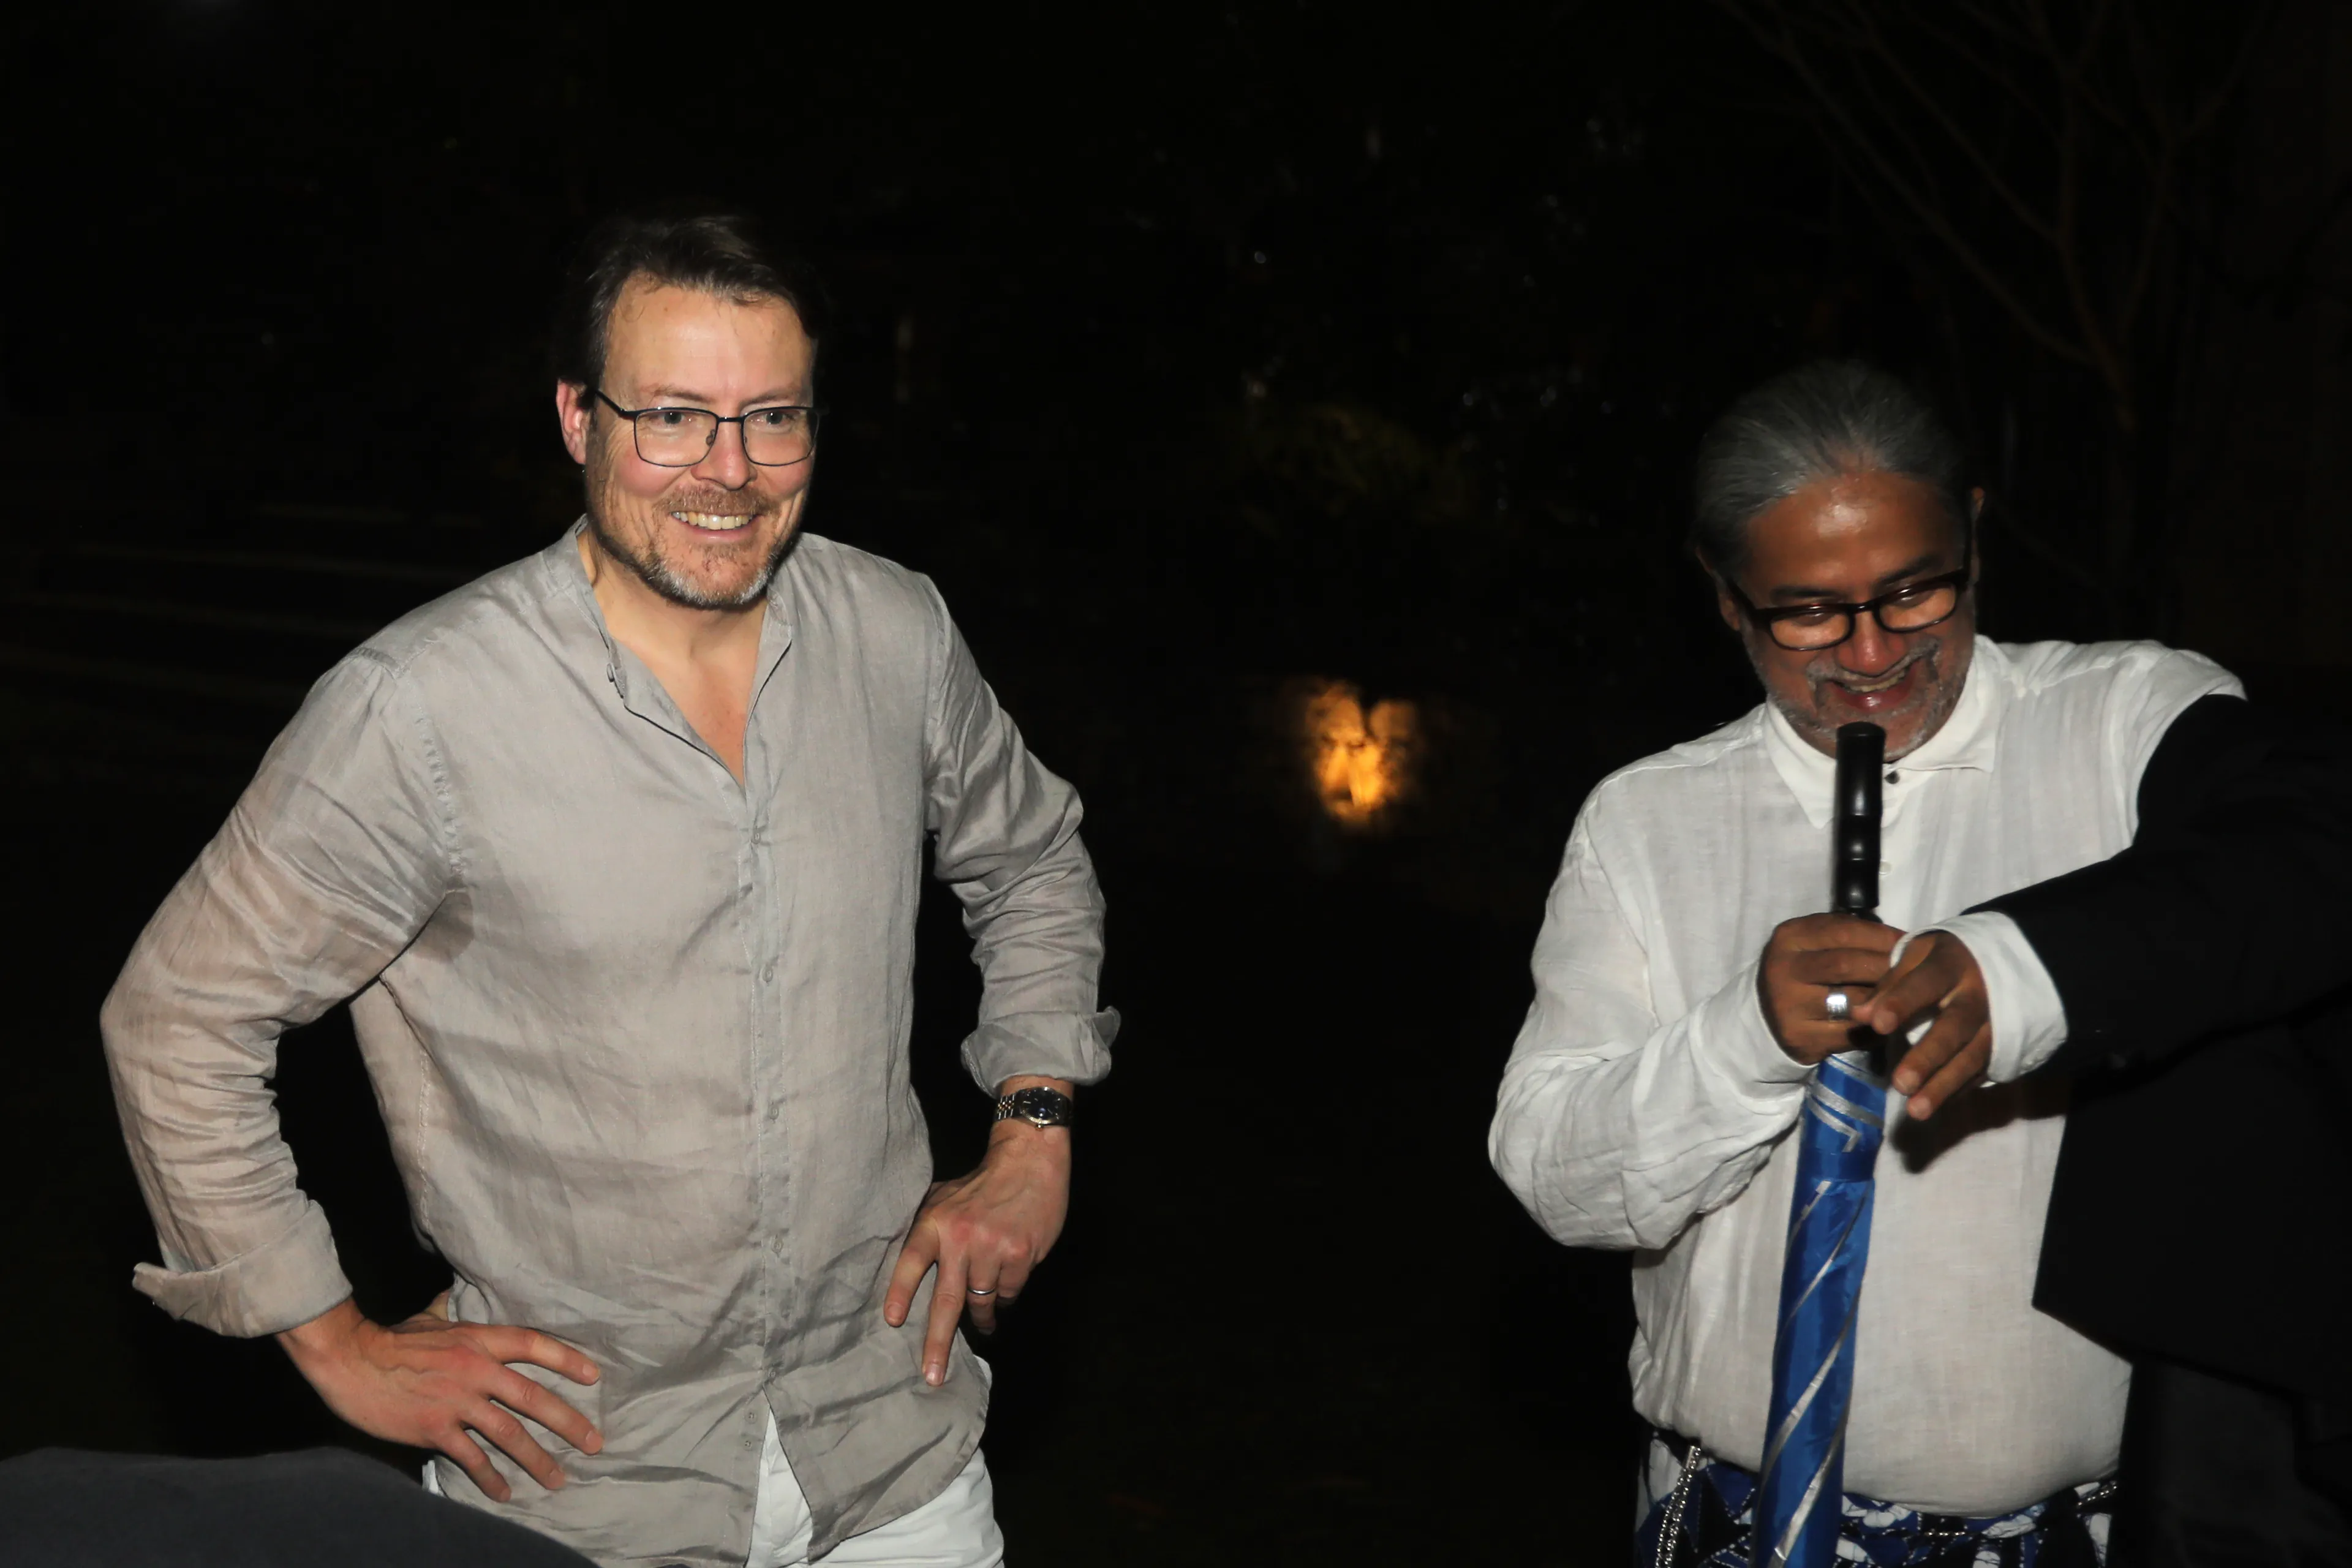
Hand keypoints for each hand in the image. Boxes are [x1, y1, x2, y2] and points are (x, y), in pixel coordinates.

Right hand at [276, 1296, 601, 1502]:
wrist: (350, 1361)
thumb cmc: (391, 1338)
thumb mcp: (432, 1319)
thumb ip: (454, 1314)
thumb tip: (458, 1296)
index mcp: (479, 1339)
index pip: (534, 1345)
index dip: (567, 1359)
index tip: (593, 1377)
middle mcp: (476, 1370)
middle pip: (533, 1397)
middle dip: (569, 1422)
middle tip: (595, 1443)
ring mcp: (457, 1402)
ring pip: (509, 1433)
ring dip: (537, 1459)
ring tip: (558, 1478)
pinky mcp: (434, 1429)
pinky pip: (471, 1457)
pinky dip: (490, 1477)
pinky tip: (505, 1492)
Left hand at [884, 1082, 1072, 1387]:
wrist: (1029, 1160)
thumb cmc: (981, 1183)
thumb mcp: (943, 1197)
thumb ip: (927, 1229)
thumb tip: (903, 1268)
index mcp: (935, 1222)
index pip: (911, 1263)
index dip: (901, 1293)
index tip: (892, 1322)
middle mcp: (961, 1237)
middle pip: (946, 1300)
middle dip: (938, 1342)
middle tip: (932, 1376)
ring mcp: (992, 1248)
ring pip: (982, 1301)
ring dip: (982, 1316)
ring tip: (983, 1323)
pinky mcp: (1020, 1255)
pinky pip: (1008, 1293)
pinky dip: (1005, 1295)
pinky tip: (1006, 1283)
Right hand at [1757, 914, 1902, 1065]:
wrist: (1768, 1015)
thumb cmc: (1808, 971)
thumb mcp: (1818, 943)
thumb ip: (1852, 937)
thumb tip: (1905, 942)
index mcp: (1789, 937)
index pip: (1844, 931)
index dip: (1882, 937)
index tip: (1909, 943)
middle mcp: (1782, 969)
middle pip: (1847, 965)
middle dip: (1886, 968)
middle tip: (1914, 973)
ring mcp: (1788, 1006)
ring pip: (1852, 1002)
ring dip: (1885, 1001)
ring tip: (1904, 997)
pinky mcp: (1800, 1038)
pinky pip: (1851, 1034)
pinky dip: (1875, 1028)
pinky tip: (1884, 1022)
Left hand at [1865, 930, 1991, 1121]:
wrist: (2005, 962)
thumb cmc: (1942, 961)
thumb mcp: (1917, 956)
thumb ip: (1889, 984)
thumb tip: (1859, 1013)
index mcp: (1951, 964)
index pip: (1926, 982)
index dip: (1902, 1002)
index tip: (1877, 1024)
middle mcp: (1977, 995)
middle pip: (1955, 1027)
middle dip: (1928, 1057)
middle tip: (1900, 1084)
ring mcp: (1995, 1023)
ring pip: (1972, 1057)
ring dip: (1943, 1085)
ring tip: (1916, 1111)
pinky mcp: (2002, 1046)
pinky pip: (1980, 1071)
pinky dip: (1956, 1089)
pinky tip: (1933, 1106)